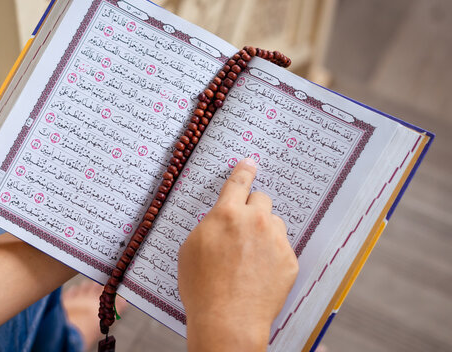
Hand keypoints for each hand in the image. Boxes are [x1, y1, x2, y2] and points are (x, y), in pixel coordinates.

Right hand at [178, 158, 298, 351]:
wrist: (228, 320)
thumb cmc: (202, 287)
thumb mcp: (191, 248)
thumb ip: (209, 225)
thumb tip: (221, 219)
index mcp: (226, 214)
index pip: (239, 182)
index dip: (245, 170)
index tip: (251, 162)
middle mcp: (255, 221)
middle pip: (262, 200)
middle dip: (253, 209)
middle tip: (242, 230)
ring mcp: (276, 241)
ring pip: (274, 225)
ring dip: (264, 233)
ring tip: (248, 259)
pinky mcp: (289, 260)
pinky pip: (282, 249)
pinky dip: (272, 257)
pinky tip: (258, 274)